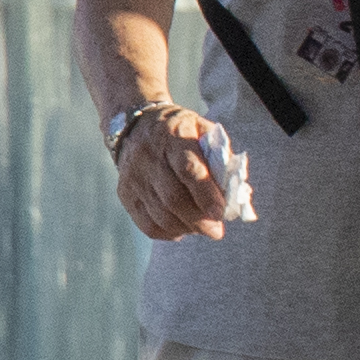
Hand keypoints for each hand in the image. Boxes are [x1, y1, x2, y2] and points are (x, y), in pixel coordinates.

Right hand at [111, 105, 240, 241]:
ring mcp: (133, 177)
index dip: (206, 194)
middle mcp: (148, 157)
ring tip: (202, 229)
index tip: (221, 213)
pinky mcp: (125, 193)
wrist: (136, 127)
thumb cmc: (181, 132)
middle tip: (216, 231)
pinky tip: (182, 230)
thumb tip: (234, 191)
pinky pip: (145, 223)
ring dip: (186, 228)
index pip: (189, 169)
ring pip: (160, 214)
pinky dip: (167, 233)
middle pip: (173, 198)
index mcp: (173, 137)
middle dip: (199, 220)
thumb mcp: (202, 130)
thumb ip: (219, 155)